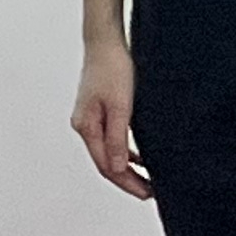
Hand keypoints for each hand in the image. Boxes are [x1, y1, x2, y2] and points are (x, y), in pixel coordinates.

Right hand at [70, 37, 150, 198]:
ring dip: (127, 167)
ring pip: (108, 152)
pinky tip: (141, 157)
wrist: (105, 42)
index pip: (106, 166)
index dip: (127, 183)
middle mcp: (84, 125)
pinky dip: (125, 152)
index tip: (146, 193)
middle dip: (127, 179)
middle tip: (150, 192)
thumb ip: (117, 139)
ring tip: (148, 179)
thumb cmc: (113, 69)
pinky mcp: (99, 111)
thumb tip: (118, 169)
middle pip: (105, 162)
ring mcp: (90, 118)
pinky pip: (111, 139)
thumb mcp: (120, 107)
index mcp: (86, 126)